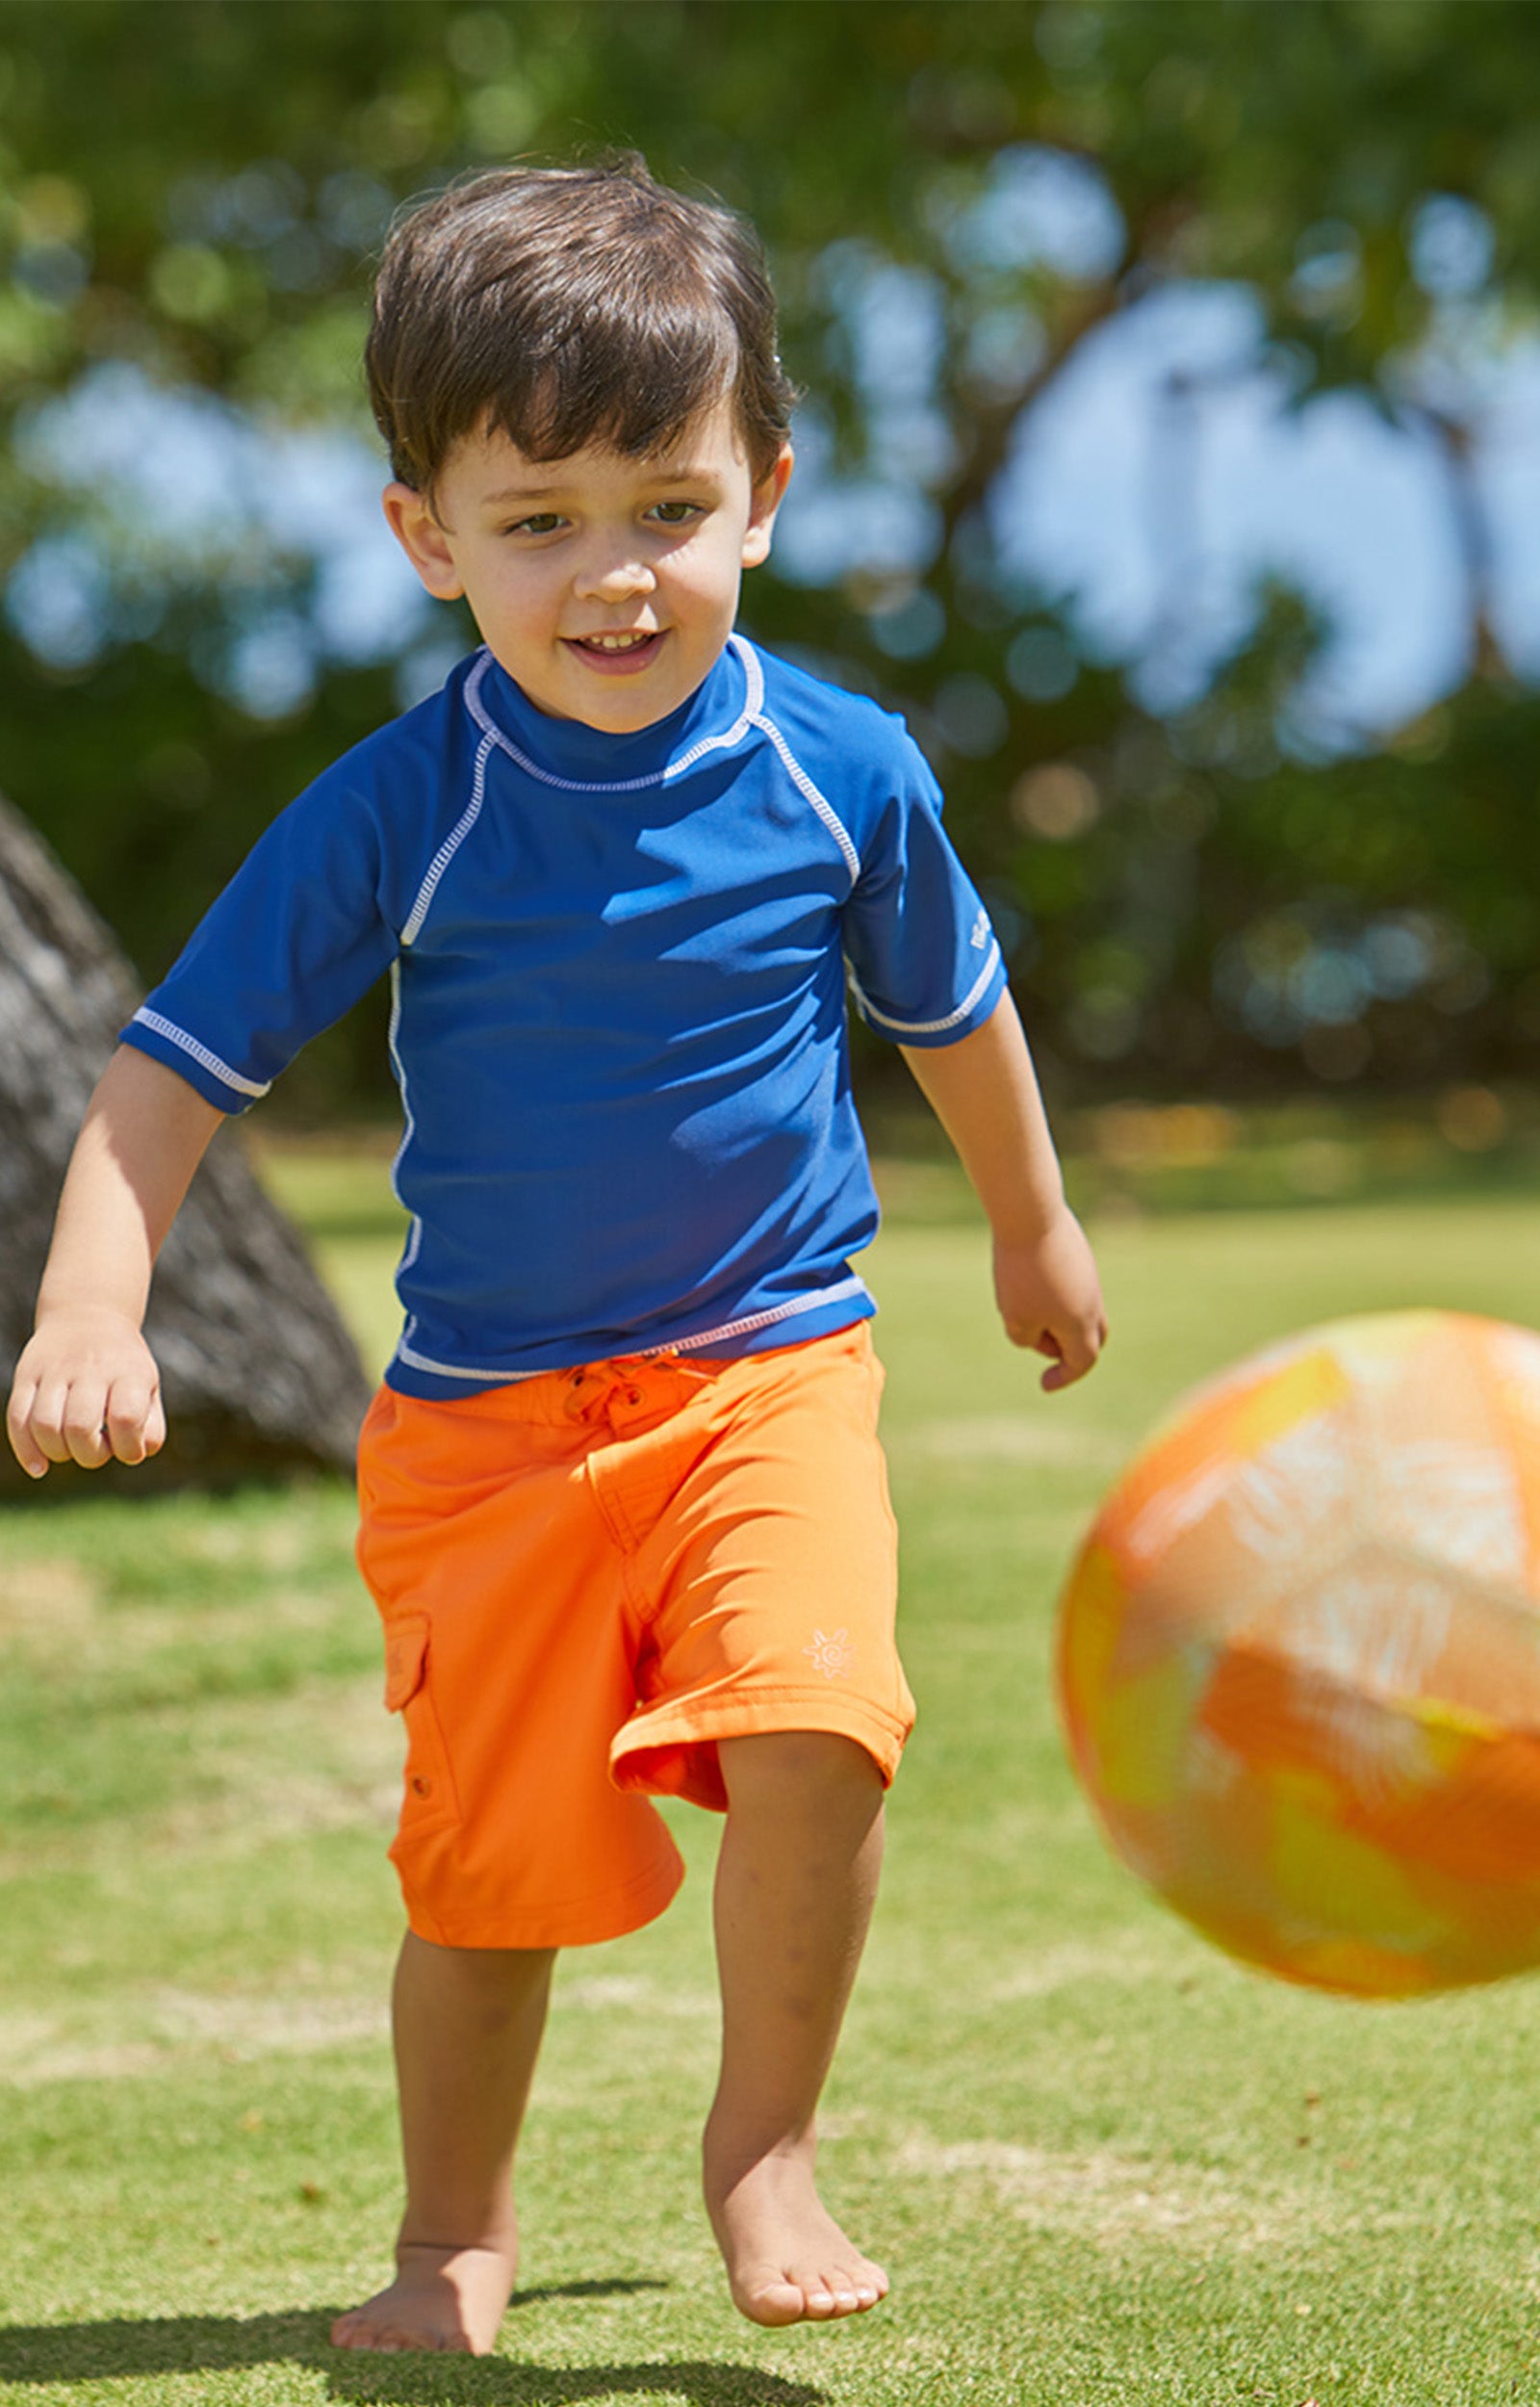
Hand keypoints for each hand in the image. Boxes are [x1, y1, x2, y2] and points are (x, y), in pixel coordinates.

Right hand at [5, 1310, 166, 1478]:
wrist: (87, 1315)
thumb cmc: (123, 1366)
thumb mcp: (149, 1386)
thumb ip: (151, 1426)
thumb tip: (137, 1454)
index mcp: (128, 1371)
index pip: (126, 1418)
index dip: (128, 1448)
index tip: (128, 1449)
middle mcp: (91, 1368)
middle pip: (81, 1426)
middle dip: (90, 1455)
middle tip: (97, 1449)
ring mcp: (55, 1370)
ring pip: (45, 1424)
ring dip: (57, 1453)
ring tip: (70, 1450)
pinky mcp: (26, 1375)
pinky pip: (17, 1418)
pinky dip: (26, 1451)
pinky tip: (40, 1468)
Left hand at [993, 1206, 1107, 1392]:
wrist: (1030, 1214)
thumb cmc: (1021, 1273)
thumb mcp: (1016, 1317)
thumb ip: (1027, 1338)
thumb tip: (1039, 1334)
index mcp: (1081, 1323)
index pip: (1082, 1362)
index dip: (1064, 1377)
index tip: (1044, 1384)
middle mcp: (1092, 1301)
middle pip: (1092, 1337)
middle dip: (1068, 1349)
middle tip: (1041, 1346)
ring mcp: (1089, 1275)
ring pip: (1079, 1309)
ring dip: (1055, 1318)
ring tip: (1021, 1302)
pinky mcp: (1078, 1254)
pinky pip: (1072, 1284)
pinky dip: (1053, 1293)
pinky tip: (1025, 1277)